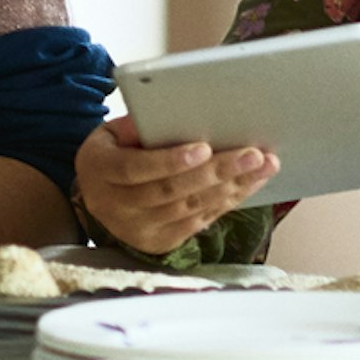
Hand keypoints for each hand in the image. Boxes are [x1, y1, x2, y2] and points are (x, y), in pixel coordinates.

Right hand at [73, 116, 279, 255]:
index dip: (171, 161)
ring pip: (191, 208)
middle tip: (253, 155)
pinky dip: (227, 202)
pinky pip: (199, 222)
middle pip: (172, 191)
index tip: (204, 148)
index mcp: (100, 172)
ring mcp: (139, 230)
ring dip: (232, 187)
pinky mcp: (160, 243)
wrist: (96, 195)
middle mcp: (116, 207)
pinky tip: (249, 184)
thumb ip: (140, 127)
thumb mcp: (113, 133)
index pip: (136, 169)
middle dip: (217, 172)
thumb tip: (181, 116)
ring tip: (263, 166)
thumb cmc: (113, 152)